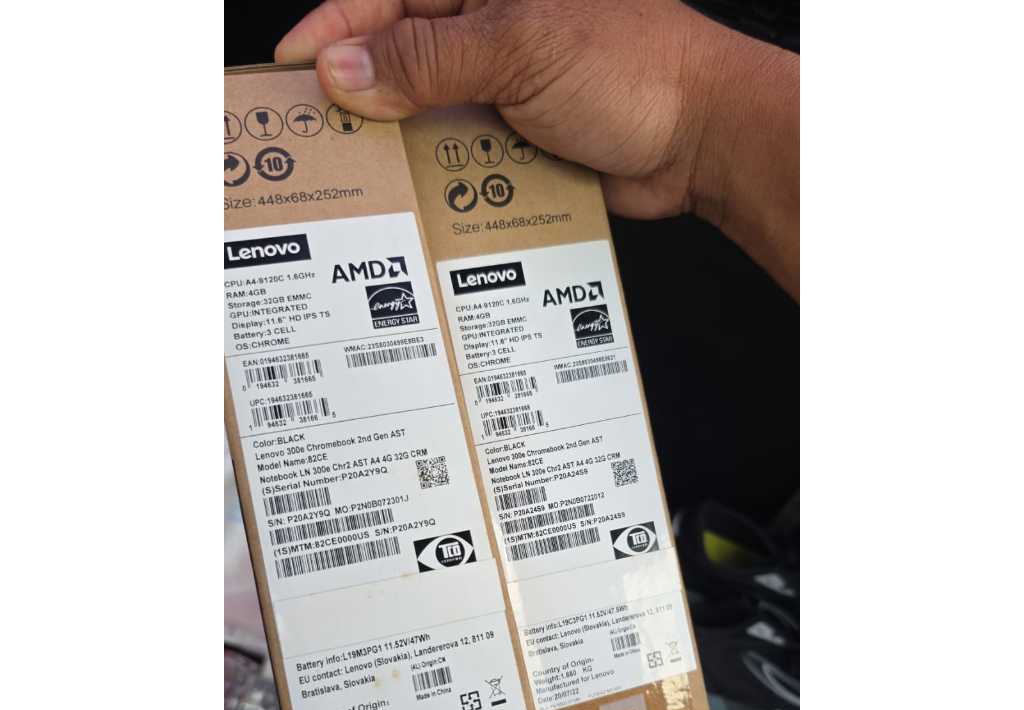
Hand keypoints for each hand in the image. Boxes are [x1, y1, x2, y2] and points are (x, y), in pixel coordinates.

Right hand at [276, 0, 797, 296]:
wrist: (699, 137)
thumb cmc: (631, 66)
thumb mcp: (518, 47)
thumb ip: (427, 60)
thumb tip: (344, 68)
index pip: (386, 0)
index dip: (333, 31)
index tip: (290, 69)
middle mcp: (487, 32)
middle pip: (398, 60)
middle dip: (356, 96)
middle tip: (313, 135)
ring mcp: (502, 88)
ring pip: (425, 114)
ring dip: (395, 145)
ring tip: (355, 175)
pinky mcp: (517, 139)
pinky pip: (459, 156)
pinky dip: (437, 176)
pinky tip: (414, 196)